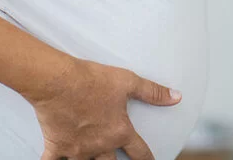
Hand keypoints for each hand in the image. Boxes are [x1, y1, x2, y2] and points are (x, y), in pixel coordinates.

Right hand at [21, 58, 180, 159]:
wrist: (58, 80)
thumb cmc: (90, 80)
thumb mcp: (127, 81)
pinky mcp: (57, 145)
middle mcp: (100, 145)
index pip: (139, 152)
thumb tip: (175, 96)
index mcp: (119, 131)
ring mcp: (78, 148)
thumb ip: (152, 92)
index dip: (147, 158)